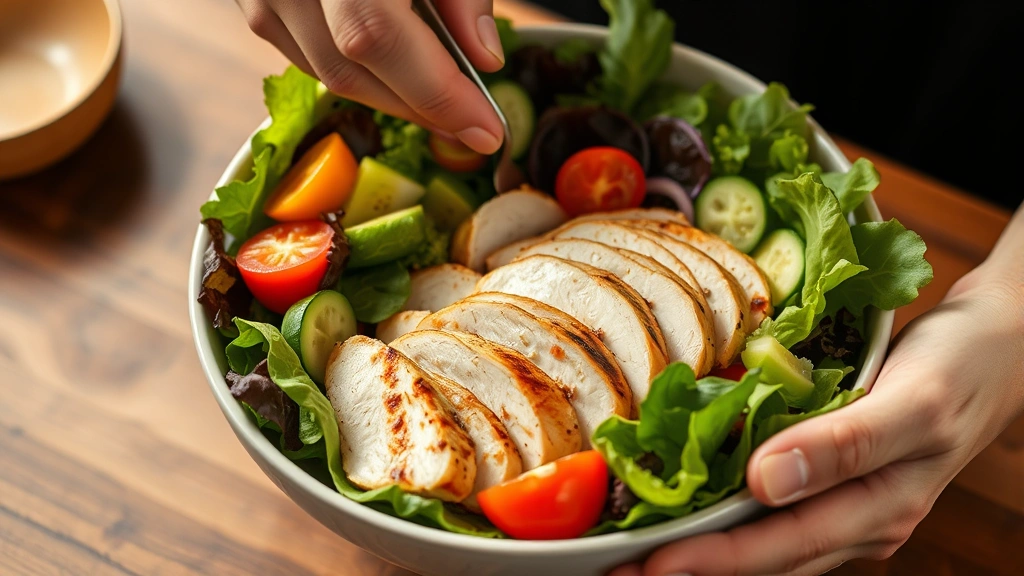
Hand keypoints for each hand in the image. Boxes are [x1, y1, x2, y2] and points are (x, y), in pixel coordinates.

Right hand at [235, 0, 505, 153]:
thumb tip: (485, 57)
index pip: (376, 37)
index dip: (434, 94)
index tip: (486, 130)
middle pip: (348, 68)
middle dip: (419, 108)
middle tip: (471, 126)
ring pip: (323, 70)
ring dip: (389, 96)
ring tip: (441, 104)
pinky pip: (302, 51)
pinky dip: (355, 70)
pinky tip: (395, 74)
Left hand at [610, 219, 1023, 575]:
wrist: (998, 347)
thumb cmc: (963, 370)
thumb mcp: (915, 404)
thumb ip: (845, 445)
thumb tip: (765, 482)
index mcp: (876, 512)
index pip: (777, 547)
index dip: (709, 559)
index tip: (646, 563)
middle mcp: (855, 519)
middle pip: (761, 555)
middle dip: (689, 564)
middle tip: (614, 566)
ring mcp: (843, 503)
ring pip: (763, 537)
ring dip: (701, 543)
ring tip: (635, 545)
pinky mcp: (833, 479)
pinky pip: (773, 506)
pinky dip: (725, 507)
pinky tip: (686, 498)